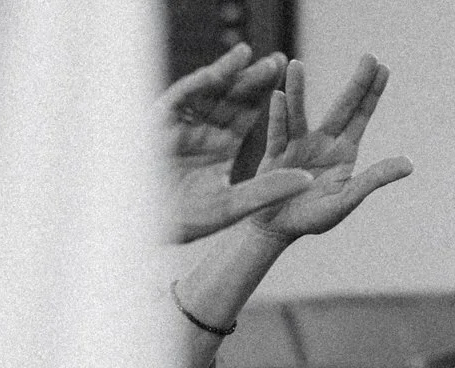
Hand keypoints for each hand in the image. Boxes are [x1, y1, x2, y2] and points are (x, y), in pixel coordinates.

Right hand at [157, 44, 311, 241]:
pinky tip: (216, 74)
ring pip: (206, 92)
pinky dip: (194, 86)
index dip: (265, 95)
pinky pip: (178, 99)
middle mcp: (202, 130)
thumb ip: (269, 190)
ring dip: (226, 73)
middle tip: (278, 59)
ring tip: (248, 53)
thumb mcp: (234, 204)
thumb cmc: (187, 219)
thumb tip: (308, 181)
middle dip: (252, 78)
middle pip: (230, 98)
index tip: (288, 78)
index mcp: (221, 145)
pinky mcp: (157, 124)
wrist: (146, 226)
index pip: (246, 115)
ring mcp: (180, 124)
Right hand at [248, 56, 412, 242]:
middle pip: (341, 108)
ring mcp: (296, 145)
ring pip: (299, 113)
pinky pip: (277, 134)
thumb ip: (375, 179)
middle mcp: (322, 142)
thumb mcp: (348, 199)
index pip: (361, 117)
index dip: (372, 93)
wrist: (277, 229)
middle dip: (355, 83)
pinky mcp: (274, 156)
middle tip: (369, 55)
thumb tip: (409, 164)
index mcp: (343, 152)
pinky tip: (279, 96)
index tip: (383, 67)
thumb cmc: (314, 217)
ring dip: (299, 90)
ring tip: (298, 64)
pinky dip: (278, 116)